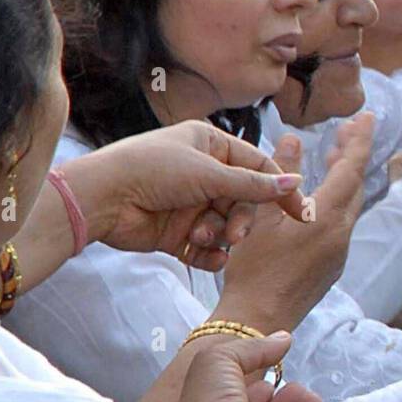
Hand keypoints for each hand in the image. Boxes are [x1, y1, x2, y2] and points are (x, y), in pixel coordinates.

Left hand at [64, 121, 305, 272]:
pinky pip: (207, 248)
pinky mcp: (177, 233)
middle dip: (243, 219)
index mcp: (211, 145)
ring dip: (221, 235)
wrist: (101, 199)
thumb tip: (295, 183)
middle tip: (238, 234)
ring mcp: (190, 204)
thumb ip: (253, 185)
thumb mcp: (209, 173)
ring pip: (226, 226)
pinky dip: (210, 254)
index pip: (258, 166)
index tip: (299, 212)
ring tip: (204, 236)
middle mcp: (203, 173)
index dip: (280, 189)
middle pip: (243, 201)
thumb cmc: (152, 170)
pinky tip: (206, 256)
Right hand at [219, 112, 373, 330]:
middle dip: (351, 156)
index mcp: (327, 219)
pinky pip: (340, 224)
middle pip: (355, 186)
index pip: (351, 169)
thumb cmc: (252, 270)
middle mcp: (341, 235)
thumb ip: (279, 175)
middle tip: (344, 131)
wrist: (257, 320)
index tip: (367, 116)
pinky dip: (335, 201)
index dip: (359, 140)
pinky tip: (318, 196)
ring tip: (331, 155)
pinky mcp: (332, 266)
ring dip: (342, 179)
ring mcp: (339, 253)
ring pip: (348, 206)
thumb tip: (292, 139)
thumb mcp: (260, 216)